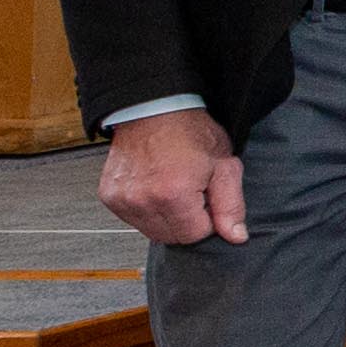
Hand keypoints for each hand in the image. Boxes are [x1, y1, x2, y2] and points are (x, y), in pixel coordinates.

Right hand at [94, 108, 243, 248]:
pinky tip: (155, 188)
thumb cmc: (189, 131)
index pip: (195, 236)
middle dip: (188, 221)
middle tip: (191, 191)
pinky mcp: (109, 196)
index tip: (207, 199)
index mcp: (173, 195)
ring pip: (152, 231)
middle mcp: (142, 200)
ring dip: (167, 218)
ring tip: (173, 188)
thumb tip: (236, 236)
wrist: (154, 109)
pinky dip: (147, 210)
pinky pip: (134, 219)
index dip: (207, 220)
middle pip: (172, 237)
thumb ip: (231, 206)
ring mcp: (122, 199)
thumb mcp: (224, 165)